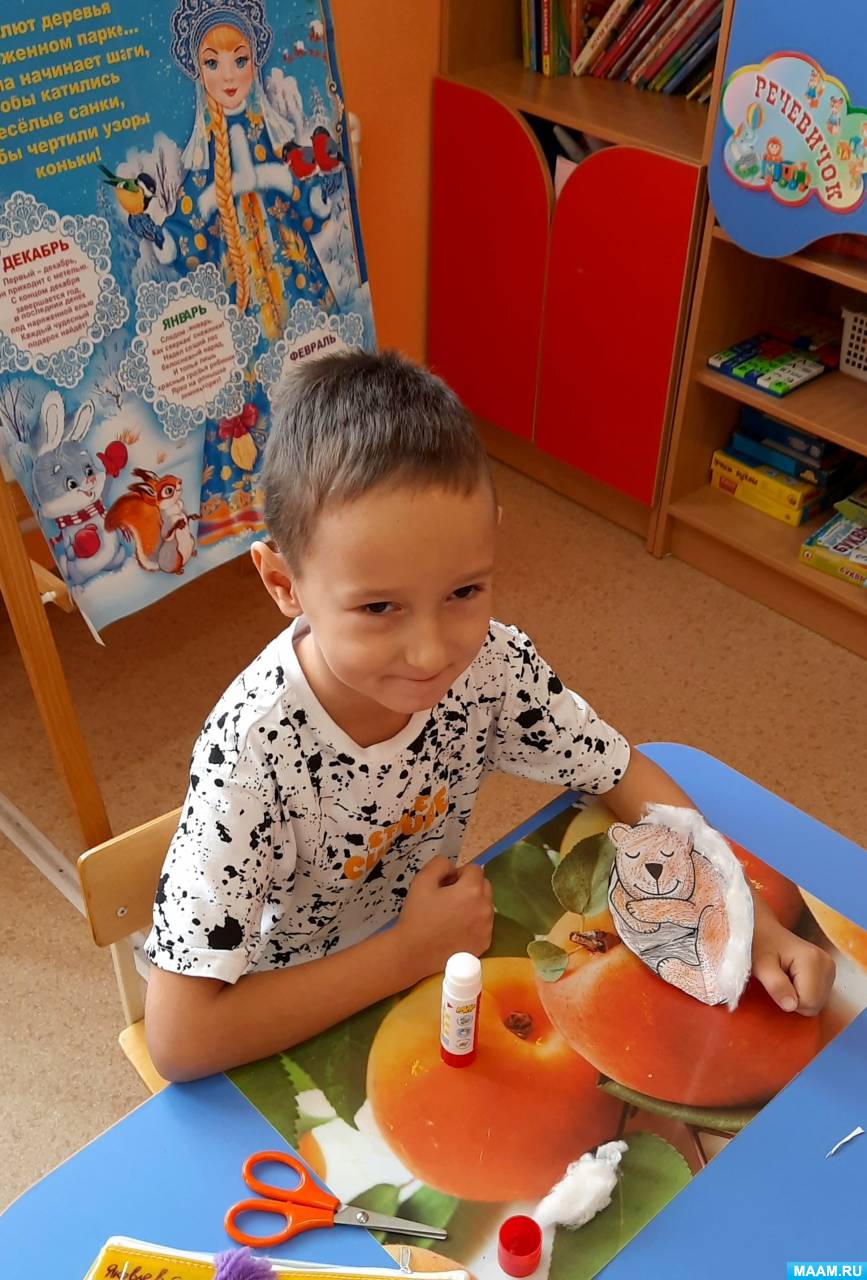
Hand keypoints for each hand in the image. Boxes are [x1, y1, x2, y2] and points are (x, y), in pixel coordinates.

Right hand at [395, 856, 492, 982]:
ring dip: (473, 904)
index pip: (474, 869)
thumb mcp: (422, 880)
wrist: (413, 952)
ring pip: (485, 906)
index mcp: (472, 890)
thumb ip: (440, 864)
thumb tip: (452, 868)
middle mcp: (485, 907)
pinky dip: (474, 923)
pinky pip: (484, 925)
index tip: (445, 885)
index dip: (458, 873)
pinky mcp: (484, 943)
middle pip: (484, 886)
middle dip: (469, 887)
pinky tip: (456, 930)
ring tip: (451, 915)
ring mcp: (487, 928)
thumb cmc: (417, 915)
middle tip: (448, 898)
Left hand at [752, 917, 835, 1015]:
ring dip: (799, 997)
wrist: (764, 931)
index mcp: (814, 961)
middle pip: (815, 1005)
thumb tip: (791, 1006)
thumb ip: (775, 985)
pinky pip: (817, 997)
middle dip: (795, 1000)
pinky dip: (804, 993)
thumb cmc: (758, 945)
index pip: (809, 1003)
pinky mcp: (827, 972)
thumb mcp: (761, 966)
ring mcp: (829, 968)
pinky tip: (793, 979)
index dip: (789, 1001)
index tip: (776, 982)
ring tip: (785, 977)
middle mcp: (827, 964)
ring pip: (817, 1003)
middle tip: (780, 979)